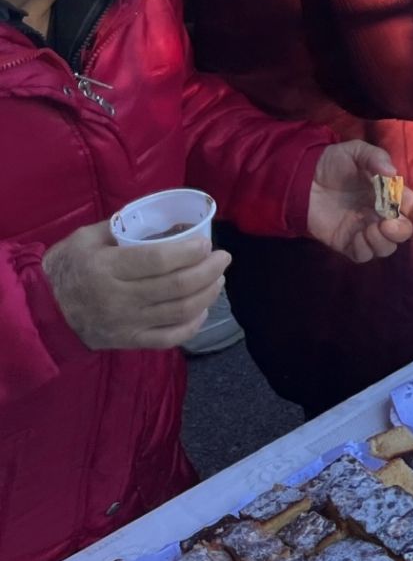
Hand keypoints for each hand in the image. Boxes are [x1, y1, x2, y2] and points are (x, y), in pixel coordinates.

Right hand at [41, 221, 231, 350]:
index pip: (159, 261)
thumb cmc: (66, 268)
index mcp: (107, 268)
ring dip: (208, 294)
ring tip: (219, 279)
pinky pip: (168, 339)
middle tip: (223, 258)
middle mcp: (119, 298)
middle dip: (209, 270)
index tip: (207, 244)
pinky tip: (203, 309)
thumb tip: (165, 218)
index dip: (190, 252)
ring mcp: (125, 324)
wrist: (41, 312)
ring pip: (179, 312)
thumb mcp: (86, 239)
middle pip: (177, 286)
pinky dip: (192, 325)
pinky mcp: (128, 342)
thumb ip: (123, 227)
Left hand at [307, 141, 412, 262]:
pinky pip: (363, 255)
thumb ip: (374, 157)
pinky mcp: (346, 242)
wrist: (301, 178)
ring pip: (385, 247)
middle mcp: (380, 214)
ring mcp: (364, 230)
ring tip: (370, 229)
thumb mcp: (355, 151)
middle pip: (402, 231)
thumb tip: (390, 173)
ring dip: (384, 241)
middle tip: (387, 222)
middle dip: (401, 230)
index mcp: (389, 193)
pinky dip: (366, 250)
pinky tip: (358, 237)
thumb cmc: (332, 163)